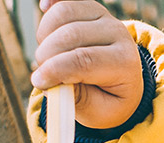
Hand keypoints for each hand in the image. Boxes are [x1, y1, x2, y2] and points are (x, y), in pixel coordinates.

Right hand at [31, 0, 143, 129]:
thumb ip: (77, 101)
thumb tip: (50, 85)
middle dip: (47, 56)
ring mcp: (104, 17)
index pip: (85, 61)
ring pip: (62, 14)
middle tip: (43, 75)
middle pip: (70, 35)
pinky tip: (44, 11)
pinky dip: (49, 7)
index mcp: (124, 64)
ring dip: (44, 37)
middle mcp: (118, 34)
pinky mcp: (89, 7)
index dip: (56, 70)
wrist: (121, 81)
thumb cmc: (108, 99)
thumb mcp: (98, 112)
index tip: (39, 83)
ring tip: (50, 57)